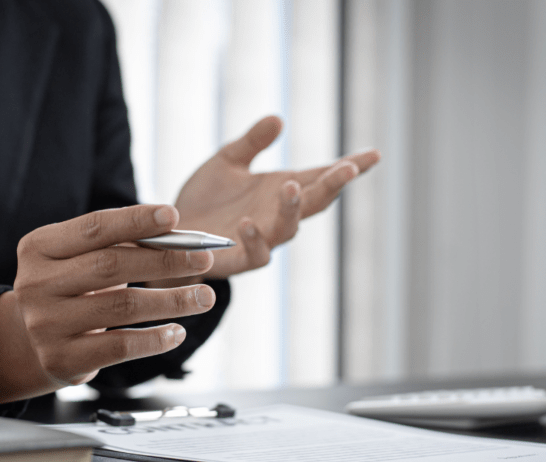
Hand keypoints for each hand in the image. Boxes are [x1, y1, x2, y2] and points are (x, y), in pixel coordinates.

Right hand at [0, 205, 216, 403]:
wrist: (26, 341)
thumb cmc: (68, 289)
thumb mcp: (78, 259)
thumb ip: (116, 245)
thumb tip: (178, 238)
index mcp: (40, 248)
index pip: (94, 227)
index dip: (135, 220)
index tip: (173, 216)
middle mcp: (37, 284)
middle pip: (110, 266)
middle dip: (164, 260)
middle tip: (203, 260)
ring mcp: (46, 324)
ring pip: (121, 307)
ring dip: (172, 301)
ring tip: (204, 297)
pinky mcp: (62, 358)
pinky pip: (120, 346)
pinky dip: (155, 339)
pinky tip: (177, 332)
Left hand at [173, 115, 379, 278]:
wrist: (171, 233)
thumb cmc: (205, 198)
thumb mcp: (226, 160)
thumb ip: (252, 142)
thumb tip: (278, 119)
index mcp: (281, 189)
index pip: (321, 176)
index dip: (349, 167)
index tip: (374, 154)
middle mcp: (278, 215)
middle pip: (315, 201)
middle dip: (333, 185)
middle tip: (348, 168)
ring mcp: (263, 238)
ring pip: (289, 228)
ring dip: (292, 208)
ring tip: (290, 185)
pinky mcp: (239, 259)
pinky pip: (255, 253)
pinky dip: (255, 237)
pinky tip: (247, 221)